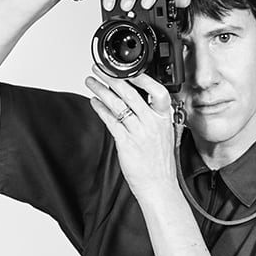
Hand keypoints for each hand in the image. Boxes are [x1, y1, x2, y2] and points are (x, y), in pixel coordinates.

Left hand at [83, 71, 181, 200]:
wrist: (160, 186)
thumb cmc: (160, 163)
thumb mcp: (163, 135)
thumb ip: (151, 117)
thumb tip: (133, 99)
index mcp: (164, 120)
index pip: (158, 92)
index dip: (143, 78)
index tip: (128, 69)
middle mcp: (153, 124)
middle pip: (131, 94)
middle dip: (112, 78)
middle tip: (100, 69)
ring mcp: (139, 133)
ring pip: (118, 105)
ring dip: (101, 90)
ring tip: (91, 82)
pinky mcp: (126, 142)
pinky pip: (111, 121)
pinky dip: (100, 109)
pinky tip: (94, 102)